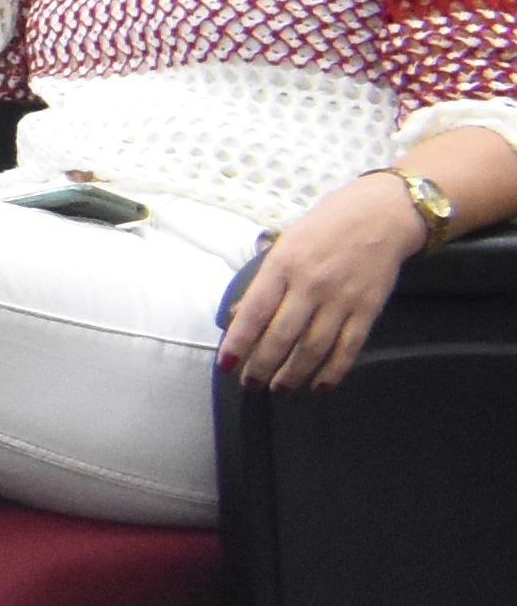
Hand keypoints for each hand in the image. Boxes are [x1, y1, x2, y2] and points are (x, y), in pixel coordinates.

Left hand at [222, 175, 425, 389]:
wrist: (379, 217)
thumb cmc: (324, 228)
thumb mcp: (283, 245)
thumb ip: (263, 282)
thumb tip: (239, 316)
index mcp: (283, 265)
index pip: (255, 312)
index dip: (238, 342)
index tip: (226, 364)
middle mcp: (311, 285)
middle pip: (282, 336)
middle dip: (262, 366)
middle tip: (251, 384)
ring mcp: (341, 299)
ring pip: (313, 348)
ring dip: (293, 374)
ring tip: (279, 388)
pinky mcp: (368, 310)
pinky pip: (348, 347)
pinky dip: (333, 371)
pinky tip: (320, 385)